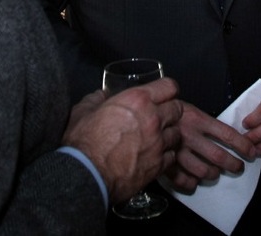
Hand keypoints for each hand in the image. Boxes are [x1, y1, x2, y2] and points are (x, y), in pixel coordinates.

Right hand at [64, 77, 182, 201]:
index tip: (163, 95)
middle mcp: (153, 118)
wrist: (87, 175)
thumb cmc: (83, 142)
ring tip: (157, 138)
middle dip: (171, 111)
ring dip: (169, 134)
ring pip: (177, 133)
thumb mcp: (83, 112)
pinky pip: (172, 156)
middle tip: (160, 116)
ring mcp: (158, 143)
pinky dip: (166, 155)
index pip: (168, 86)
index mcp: (137, 100)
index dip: (167, 90)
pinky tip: (154, 156)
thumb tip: (102, 95)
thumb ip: (96, 99)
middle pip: (178, 108)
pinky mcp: (159, 165)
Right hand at [163, 105, 257, 192]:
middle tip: (238, 167)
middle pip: (218, 156)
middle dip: (233, 164)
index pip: (227, 134)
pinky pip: (183, 181)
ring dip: (212, 174)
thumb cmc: (159, 109)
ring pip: (203, 171)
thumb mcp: (180, 105)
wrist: (132, 116)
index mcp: (196, 118)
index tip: (252, 152)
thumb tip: (222, 129)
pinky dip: (191, 183)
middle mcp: (189, 136)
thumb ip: (199, 117)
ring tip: (215, 174)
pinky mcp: (165, 165)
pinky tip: (193, 181)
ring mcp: (177, 152)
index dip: (243, 145)